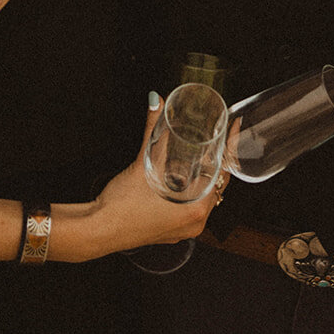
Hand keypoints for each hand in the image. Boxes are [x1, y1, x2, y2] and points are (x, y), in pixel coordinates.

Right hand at [85, 101, 225, 257]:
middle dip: (217, 159)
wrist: (99, 230)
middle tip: (218, 134)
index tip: (235, 128)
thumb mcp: (142, 164)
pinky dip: (189, 189)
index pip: (224, 174)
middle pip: (216, 185)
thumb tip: (156, 102)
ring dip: (202, 175)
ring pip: (203, 196)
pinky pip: (188, 206)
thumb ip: (152, 130)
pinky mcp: (170, 230)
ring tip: (202, 151)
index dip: (231, 148)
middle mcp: (194, 223)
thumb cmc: (122, 206)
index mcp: (196, 210)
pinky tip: (182, 175)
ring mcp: (183, 230)